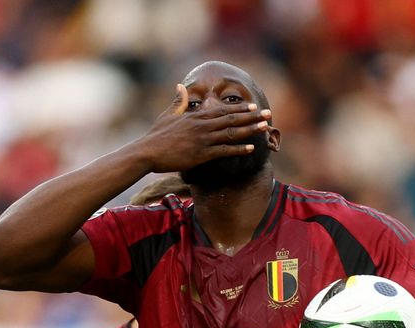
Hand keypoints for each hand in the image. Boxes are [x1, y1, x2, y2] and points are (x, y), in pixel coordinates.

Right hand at [136, 84, 271, 172]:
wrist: (146, 152)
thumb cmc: (155, 136)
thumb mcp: (167, 115)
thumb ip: (178, 101)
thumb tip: (181, 86)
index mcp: (195, 116)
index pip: (222, 110)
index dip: (239, 108)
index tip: (253, 106)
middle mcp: (202, 125)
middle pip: (232, 119)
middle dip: (252, 116)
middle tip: (268, 113)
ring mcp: (203, 140)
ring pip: (232, 133)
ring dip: (250, 130)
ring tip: (265, 127)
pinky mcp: (201, 154)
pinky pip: (224, 151)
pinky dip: (238, 149)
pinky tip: (250, 148)